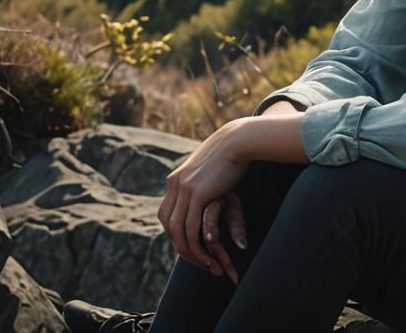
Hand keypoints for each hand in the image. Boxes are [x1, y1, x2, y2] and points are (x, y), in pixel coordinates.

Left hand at [158, 120, 249, 274]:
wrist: (238, 139)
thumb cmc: (231, 151)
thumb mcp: (211, 167)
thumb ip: (203, 179)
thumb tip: (205, 182)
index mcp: (176, 179)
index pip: (166, 215)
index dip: (176, 234)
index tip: (192, 246)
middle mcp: (175, 184)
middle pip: (169, 225)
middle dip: (182, 247)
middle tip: (199, 261)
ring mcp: (184, 189)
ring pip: (178, 231)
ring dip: (191, 253)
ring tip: (207, 265)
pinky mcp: (197, 194)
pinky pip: (191, 229)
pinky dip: (198, 246)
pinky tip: (211, 255)